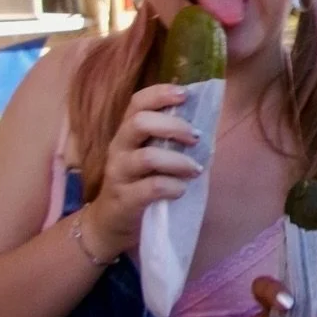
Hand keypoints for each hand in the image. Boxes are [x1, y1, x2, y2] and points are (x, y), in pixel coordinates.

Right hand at [85, 84, 200, 260]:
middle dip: (173, 126)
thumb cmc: (139, 182)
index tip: (185, 94)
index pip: (137, 102)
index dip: (160, 94)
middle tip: (195, 137)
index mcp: (127, 132)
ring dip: (178, 161)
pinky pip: (152, 187)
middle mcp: (118, 148)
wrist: (111, 222)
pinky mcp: (124, 199)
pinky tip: (181, 189)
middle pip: (139, 123)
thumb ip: (169, 139)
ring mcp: (118, 173)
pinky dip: (173, 187)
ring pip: (147, 157)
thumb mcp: (151, 155)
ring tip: (195, 169)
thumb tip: (204, 123)